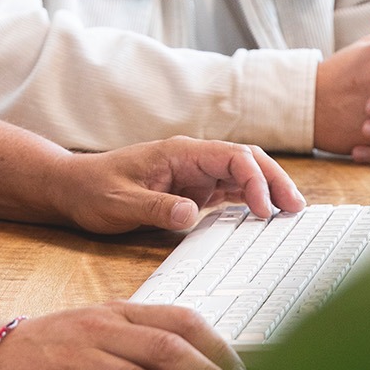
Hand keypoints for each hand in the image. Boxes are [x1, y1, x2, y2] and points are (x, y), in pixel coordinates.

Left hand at [52, 137, 305, 233]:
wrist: (72, 189)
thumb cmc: (93, 191)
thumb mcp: (120, 203)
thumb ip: (155, 207)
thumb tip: (190, 213)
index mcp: (179, 152)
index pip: (231, 157)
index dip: (255, 180)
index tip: (264, 210)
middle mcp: (192, 159)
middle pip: (246, 161)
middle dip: (274, 180)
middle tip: (296, 208)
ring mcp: (194, 175)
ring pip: (243, 176)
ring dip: (268, 190)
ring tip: (291, 212)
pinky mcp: (192, 191)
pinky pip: (229, 192)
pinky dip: (251, 202)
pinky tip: (266, 217)